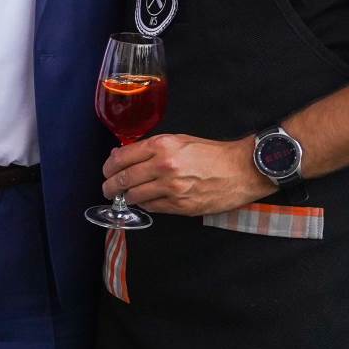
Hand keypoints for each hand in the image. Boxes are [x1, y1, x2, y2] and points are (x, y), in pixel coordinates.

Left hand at [103, 133, 274, 215]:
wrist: (242, 169)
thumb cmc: (212, 153)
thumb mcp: (179, 140)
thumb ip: (151, 148)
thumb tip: (124, 155)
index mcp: (162, 146)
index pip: (122, 158)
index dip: (109, 166)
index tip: (106, 170)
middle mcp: (164, 167)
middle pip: (123, 179)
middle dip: (110, 185)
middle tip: (107, 188)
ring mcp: (172, 188)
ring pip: (135, 196)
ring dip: (126, 198)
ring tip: (124, 197)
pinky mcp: (180, 206)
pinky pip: (152, 208)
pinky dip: (145, 205)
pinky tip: (145, 201)